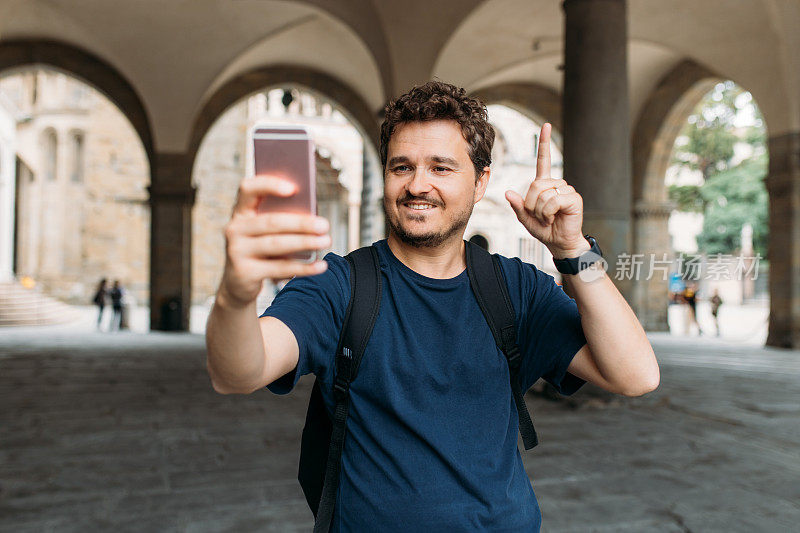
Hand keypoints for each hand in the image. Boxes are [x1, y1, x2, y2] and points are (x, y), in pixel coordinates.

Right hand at [218, 175, 329, 307]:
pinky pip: (279, 268)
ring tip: (325, 241)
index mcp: (240, 211)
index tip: (294, 188)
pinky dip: (303, 267)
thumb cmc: (260, 248)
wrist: (238, 282)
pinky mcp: (245, 273)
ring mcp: (237, 251)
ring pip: (276, 244)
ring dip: (305, 242)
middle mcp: (234, 229)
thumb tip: (312, 216)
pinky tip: (320, 265)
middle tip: (324, 225)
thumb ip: (280, 218)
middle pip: (271, 222)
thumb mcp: (265, 231)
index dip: (269, 185)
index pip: (248, 189)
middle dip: (301, 223)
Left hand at [505, 123, 588, 258]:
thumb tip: (508, 192)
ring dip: (540, 211)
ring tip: (548, 218)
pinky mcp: (573, 198)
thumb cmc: (544, 229)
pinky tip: (554, 218)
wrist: (559, 243)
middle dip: (531, 204)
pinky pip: (553, 201)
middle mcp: (556, 183)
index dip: (544, 143)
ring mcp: (566, 189)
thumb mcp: (525, 218)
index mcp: (545, 184)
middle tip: (540, 216)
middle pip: (535, 185)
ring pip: (543, 195)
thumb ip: (517, 206)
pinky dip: (548, 213)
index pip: (543, 160)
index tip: (545, 126)